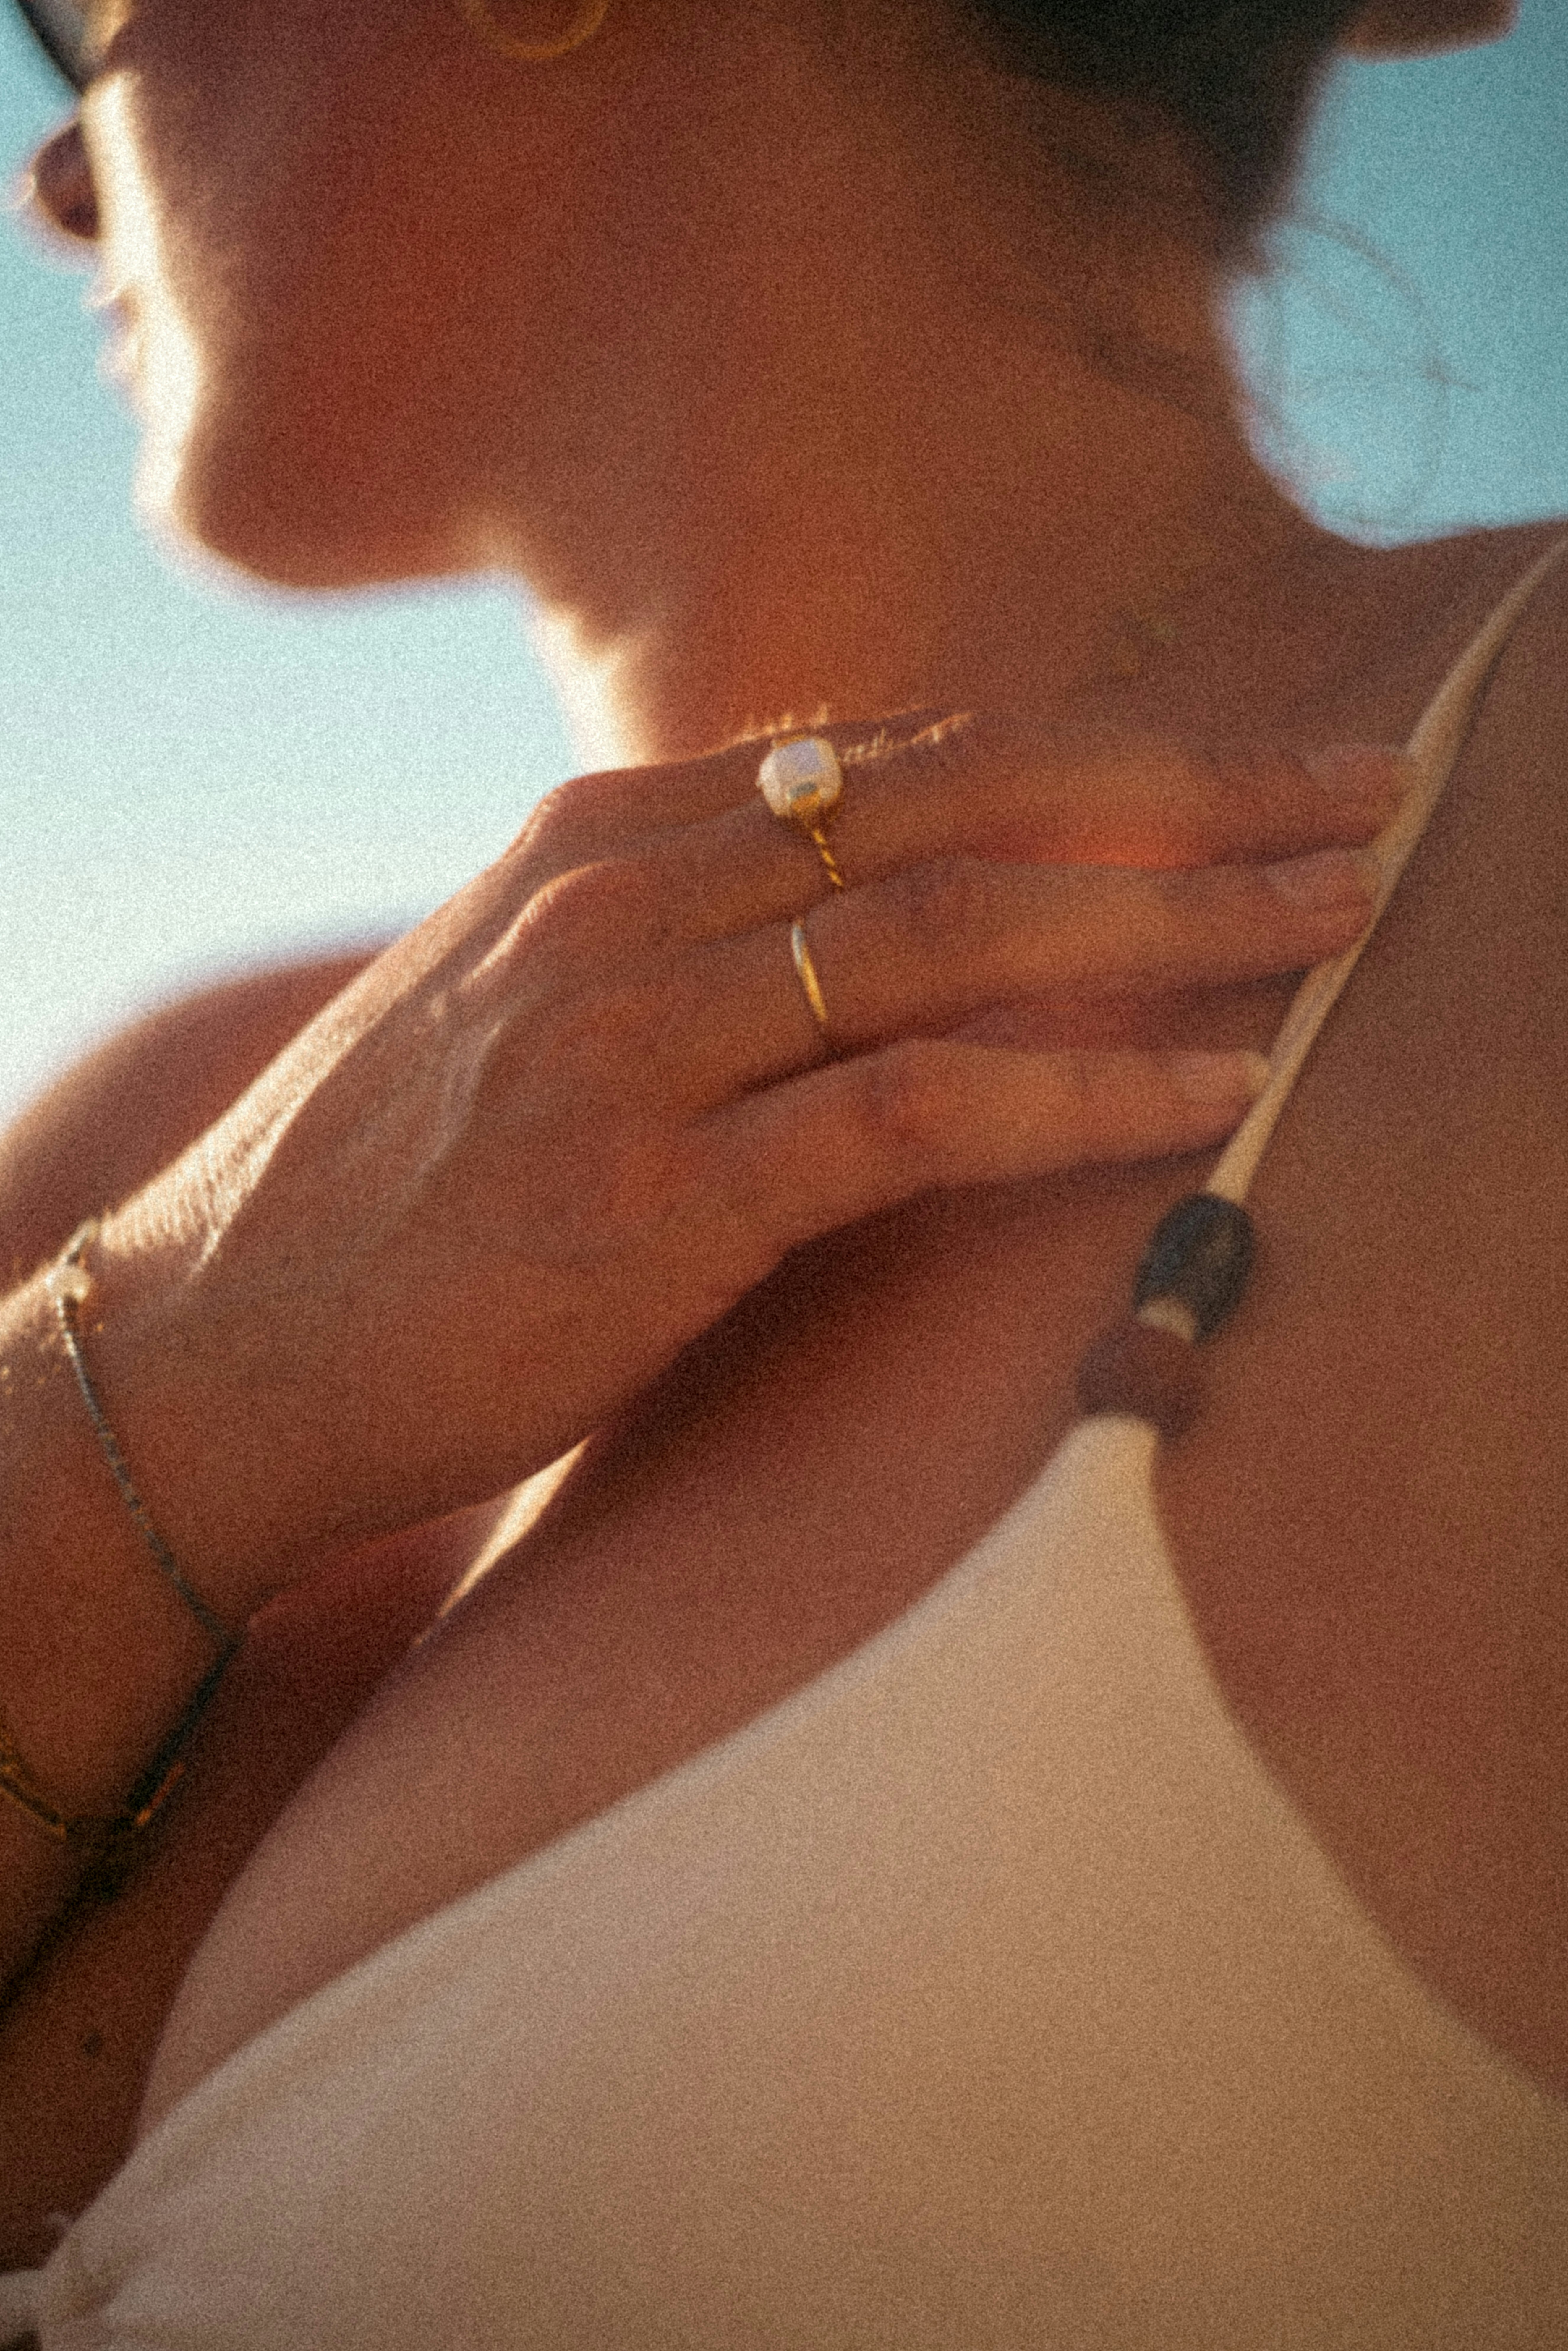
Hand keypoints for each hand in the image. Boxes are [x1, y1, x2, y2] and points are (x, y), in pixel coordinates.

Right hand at [90, 715, 1402, 1609]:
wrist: (210, 1345)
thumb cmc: (388, 1186)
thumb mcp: (527, 991)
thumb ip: (682, 914)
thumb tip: (847, 864)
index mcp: (605, 837)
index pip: (902, 757)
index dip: (1091, 755)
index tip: (1235, 772)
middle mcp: (627, 902)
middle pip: (966, 809)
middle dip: (1185, 798)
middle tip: (1353, 797)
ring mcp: (637, 1046)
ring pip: (962, 937)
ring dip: (1176, 924)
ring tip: (1336, 920)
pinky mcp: (654, 1200)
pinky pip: (913, 1112)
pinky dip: (1076, 1095)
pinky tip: (1205, 1089)